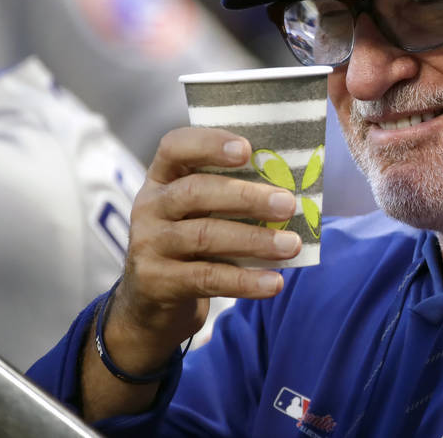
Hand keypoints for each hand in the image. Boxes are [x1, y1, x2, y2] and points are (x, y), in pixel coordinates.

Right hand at [104, 127, 299, 374]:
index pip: (175, 147)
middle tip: (288, 204)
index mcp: (163, 177)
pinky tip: (274, 282)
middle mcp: (150, 206)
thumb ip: (232, 191)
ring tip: (292, 245)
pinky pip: (207, 278)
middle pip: (195, 192)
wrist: (152, 298)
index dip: (209, 144)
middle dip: (246, 197)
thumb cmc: (192, 238)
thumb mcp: (200, 209)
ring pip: (204, 236)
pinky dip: (245, 281)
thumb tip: (291, 187)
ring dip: (255, 240)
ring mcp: (149, 244)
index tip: (247, 149)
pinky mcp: (158, 282)